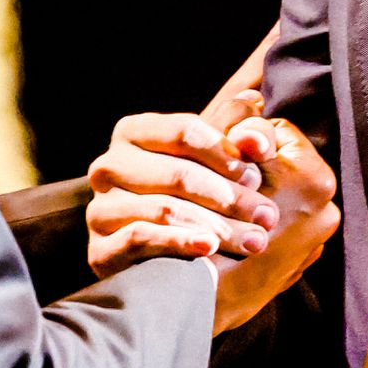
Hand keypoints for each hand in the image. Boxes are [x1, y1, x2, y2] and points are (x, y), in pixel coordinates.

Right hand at [87, 75, 337, 332]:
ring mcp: (100, 210)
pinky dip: (179, 243)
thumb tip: (253, 101)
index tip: (257, 175)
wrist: (165, 265)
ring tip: (254, 240)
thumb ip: (240, 133)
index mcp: (134, 134)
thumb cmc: (200, 201)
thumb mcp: (222, 164)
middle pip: (177, 174)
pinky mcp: (100, 250)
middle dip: (229, 196)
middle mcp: (109, 167)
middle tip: (267, 215)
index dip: (225, 153)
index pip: (183, 132)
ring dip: (217, 226)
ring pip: (163, 209)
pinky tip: (209, 248)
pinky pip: (140, 240)